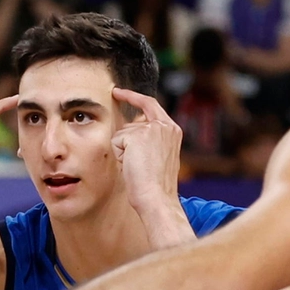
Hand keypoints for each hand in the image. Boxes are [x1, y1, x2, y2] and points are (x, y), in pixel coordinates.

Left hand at [111, 88, 184, 243]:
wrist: (156, 197)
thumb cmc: (156, 185)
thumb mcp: (159, 156)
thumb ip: (150, 139)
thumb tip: (131, 127)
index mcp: (173, 131)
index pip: (152, 106)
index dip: (136, 98)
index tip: (122, 92)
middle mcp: (164, 126)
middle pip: (138, 113)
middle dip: (127, 106)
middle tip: (118, 101)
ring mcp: (151, 129)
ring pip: (124, 132)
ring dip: (124, 150)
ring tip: (136, 166)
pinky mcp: (136, 136)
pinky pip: (116, 141)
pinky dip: (119, 155)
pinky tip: (130, 166)